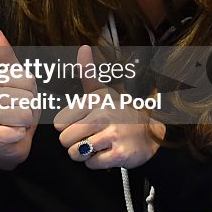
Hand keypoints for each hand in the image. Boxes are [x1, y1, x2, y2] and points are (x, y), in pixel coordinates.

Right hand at [0, 28, 38, 169]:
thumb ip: (7, 56)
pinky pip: (11, 131)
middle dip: (30, 108)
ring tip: (18, 124)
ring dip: (25, 122)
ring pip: (18, 114)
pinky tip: (15, 134)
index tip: (26, 97)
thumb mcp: (22, 81)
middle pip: (23, 97)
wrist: (14, 142)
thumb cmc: (20, 109)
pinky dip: (19, 134)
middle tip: (22, 113)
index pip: (25, 79)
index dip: (32, 91)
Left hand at [52, 45, 163, 169]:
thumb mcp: (102, 92)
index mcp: (95, 100)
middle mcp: (104, 115)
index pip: (60, 123)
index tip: (81, 125)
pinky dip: (95, 163)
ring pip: (76, 152)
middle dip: (73, 143)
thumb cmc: (119, 114)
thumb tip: (83, 47)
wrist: (151, 135)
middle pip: (65, 139)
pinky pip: (92, 164)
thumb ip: (87, 72)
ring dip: (83, 155)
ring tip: (95, 147)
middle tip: (87, 139)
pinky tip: (105, 154)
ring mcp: (113, 135)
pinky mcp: (120, 154)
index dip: (67, 128)